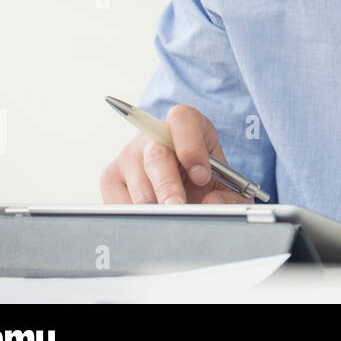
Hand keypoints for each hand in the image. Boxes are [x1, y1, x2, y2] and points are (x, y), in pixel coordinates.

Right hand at [100, 104, 249, 205]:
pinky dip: (135, 216)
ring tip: (169, 221)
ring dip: (154, 206)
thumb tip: (211, 203)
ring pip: (137, 182)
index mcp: (187, 125)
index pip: (182, 120)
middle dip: (168, 186)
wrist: (186, 191)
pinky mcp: (111, 177)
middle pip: (156, 154)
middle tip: (179, 207)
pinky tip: (151, 220)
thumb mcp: (228, 188)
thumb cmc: (206, 183)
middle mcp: (154, 135)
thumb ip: (229, 198)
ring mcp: (129, 154)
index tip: (202, 176)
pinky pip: (117, 199)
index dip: (191, 146)